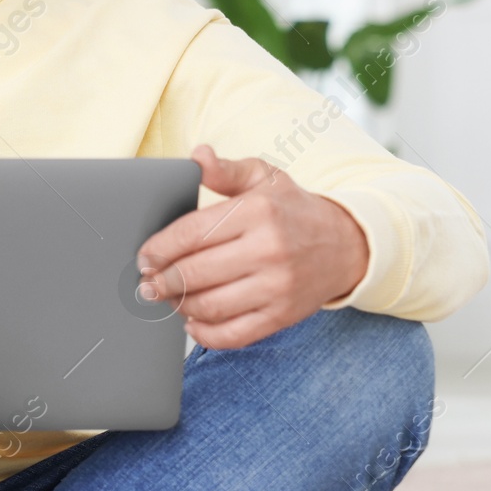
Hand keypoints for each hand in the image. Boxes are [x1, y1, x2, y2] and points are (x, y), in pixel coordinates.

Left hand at [136, 145, 368, 349]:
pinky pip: (233, 334)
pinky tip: (192, 321)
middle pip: (194, 273)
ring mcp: (277, 287)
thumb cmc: (293, 209)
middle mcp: (268, 250)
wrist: (346, 245)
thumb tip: (197, 157)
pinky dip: (204, 333)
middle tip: (147, 282)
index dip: (159, 248)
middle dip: (161, 280)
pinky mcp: (282, 316)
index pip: (191, 233)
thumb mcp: (264, 177)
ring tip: (168, 297)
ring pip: (209, 306)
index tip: (144, 256)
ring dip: (178, 306)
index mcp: (257, 212)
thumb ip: (226, 169)